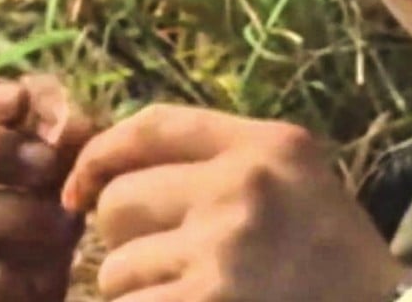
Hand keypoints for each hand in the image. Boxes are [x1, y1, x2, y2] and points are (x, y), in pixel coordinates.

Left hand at [62, 104, 406, 301]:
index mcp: (266, 143)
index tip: (79, 186)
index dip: (99, 154)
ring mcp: (225, 250)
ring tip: (189, 295)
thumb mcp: (294, 182)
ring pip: (117, 269)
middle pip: (118, 200)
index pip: (151, 126)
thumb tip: (105, 172)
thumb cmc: (332, 259)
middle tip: (165, 262)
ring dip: (138, 292)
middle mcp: (244, 185)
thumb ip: (218, 162)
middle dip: (124, 239)